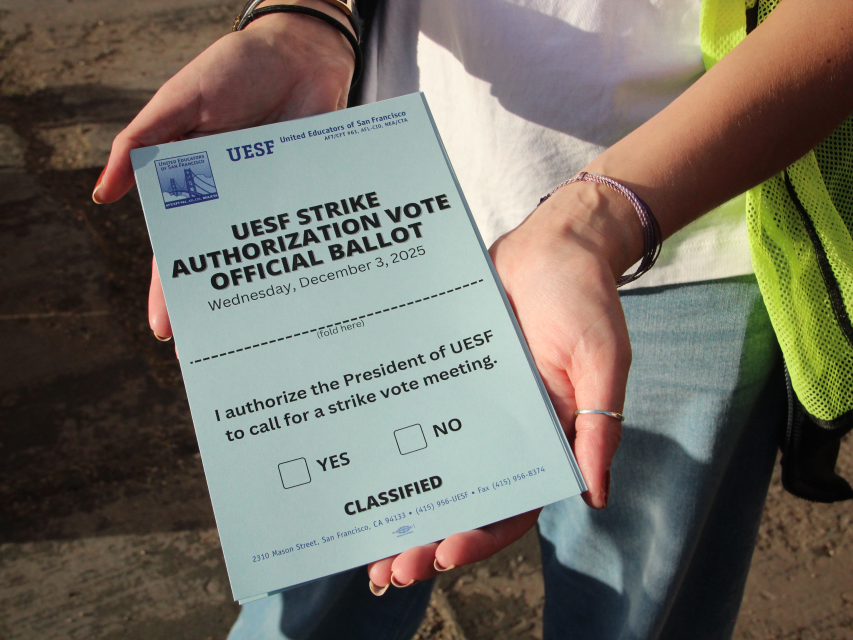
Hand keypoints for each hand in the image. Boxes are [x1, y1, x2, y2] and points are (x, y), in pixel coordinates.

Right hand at [93, 1, 355, 339]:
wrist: (297, 53)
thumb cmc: (232, 69)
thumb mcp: (179, 102)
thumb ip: (143, 144)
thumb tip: (104, 194)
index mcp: (196, 188)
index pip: (180, 249)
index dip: (172, 291)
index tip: (167, 332)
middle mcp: (235, 204)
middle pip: (224, 264)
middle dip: (219, 308)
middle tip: (220, 354)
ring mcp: (272, 202)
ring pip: (265, 259)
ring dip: (264, 296)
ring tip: (265, 339)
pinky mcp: (306, 194)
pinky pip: (304, 233)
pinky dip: (305, 261)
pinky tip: (308, 293)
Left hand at [367, 181, 640, 591]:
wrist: (552, 243)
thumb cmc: (585, 300)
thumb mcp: (603, 361)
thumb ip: (597, 424)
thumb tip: (595, 494)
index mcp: (547, 437)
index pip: (515, 502)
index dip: (481, 535)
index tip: (444, 553)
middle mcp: (506, 430)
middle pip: (467, 497)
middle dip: (430, 536)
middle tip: (389, 571)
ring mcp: (473, 405)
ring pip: (436, 466)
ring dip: (406, 505)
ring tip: (367, 544)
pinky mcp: (448, 376)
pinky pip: (419, 417)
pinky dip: (396, 445)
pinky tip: (363, 469)